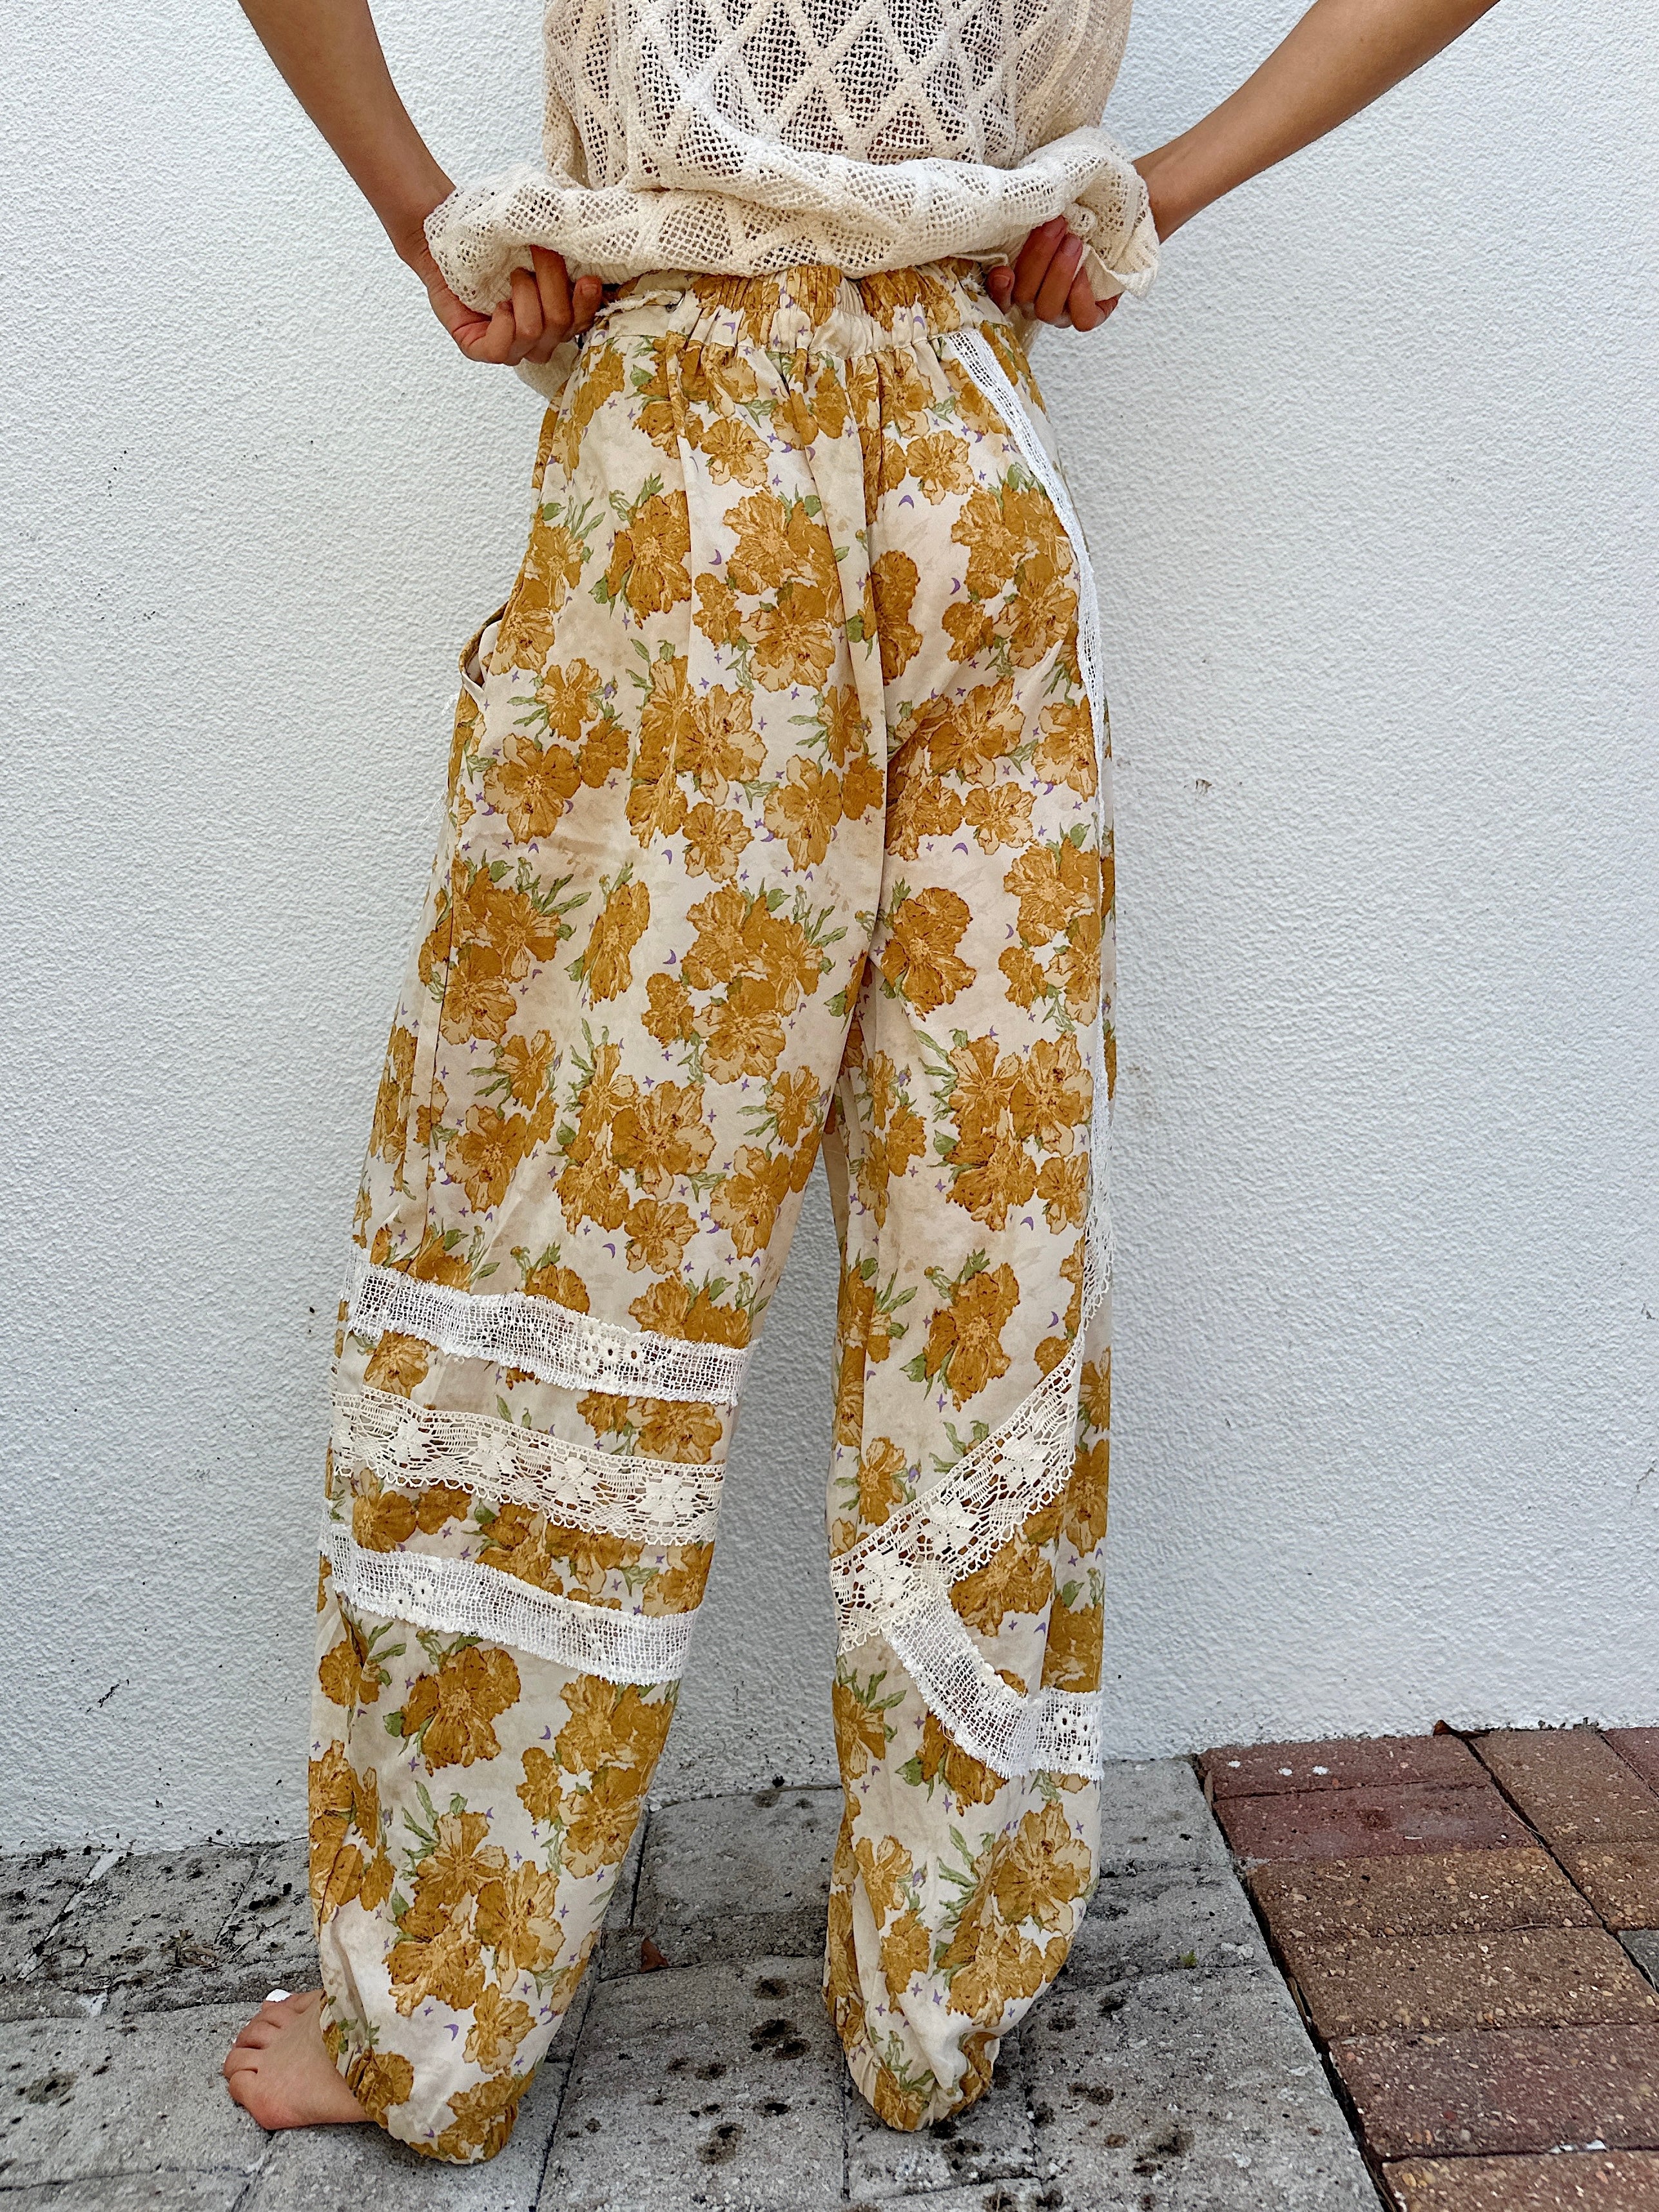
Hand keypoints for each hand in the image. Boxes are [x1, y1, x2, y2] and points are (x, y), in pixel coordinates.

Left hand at [406, 240, 603, 365]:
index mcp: (555, 317)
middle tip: (535, 254)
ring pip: (533, 332)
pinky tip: (495, 303)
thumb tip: (593, 260)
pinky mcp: (477, 349)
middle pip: (561, 324)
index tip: (586, 278)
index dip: (587, 305)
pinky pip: (501, 349)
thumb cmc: (494, 237)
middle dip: (551, 283)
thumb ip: (566, 256)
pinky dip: (502, 320)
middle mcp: (536, 339)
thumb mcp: (537, 242)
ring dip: (524, 294)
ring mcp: (508, 347)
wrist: (447, 231)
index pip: (582, 325)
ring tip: (511, 275)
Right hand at [985, 218, 1118, 331]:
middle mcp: (1035, 303)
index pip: (999, 296)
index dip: (998, 288)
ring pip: (1048, 308)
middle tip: (1057, 225)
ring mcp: (1061, 314)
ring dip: (1060, 273)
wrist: (1110, 230)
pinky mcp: (1090, 316)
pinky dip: (1081, 295)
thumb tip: (1019, 202)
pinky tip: (1085, 270)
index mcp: (1018, 283)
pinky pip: (1081, 319)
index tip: (1003, 270)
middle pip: (1024, 296)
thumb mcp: (1050, 216)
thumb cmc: (1074, 221)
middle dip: (1039, 259)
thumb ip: (1030, 219)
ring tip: (1074, 242)